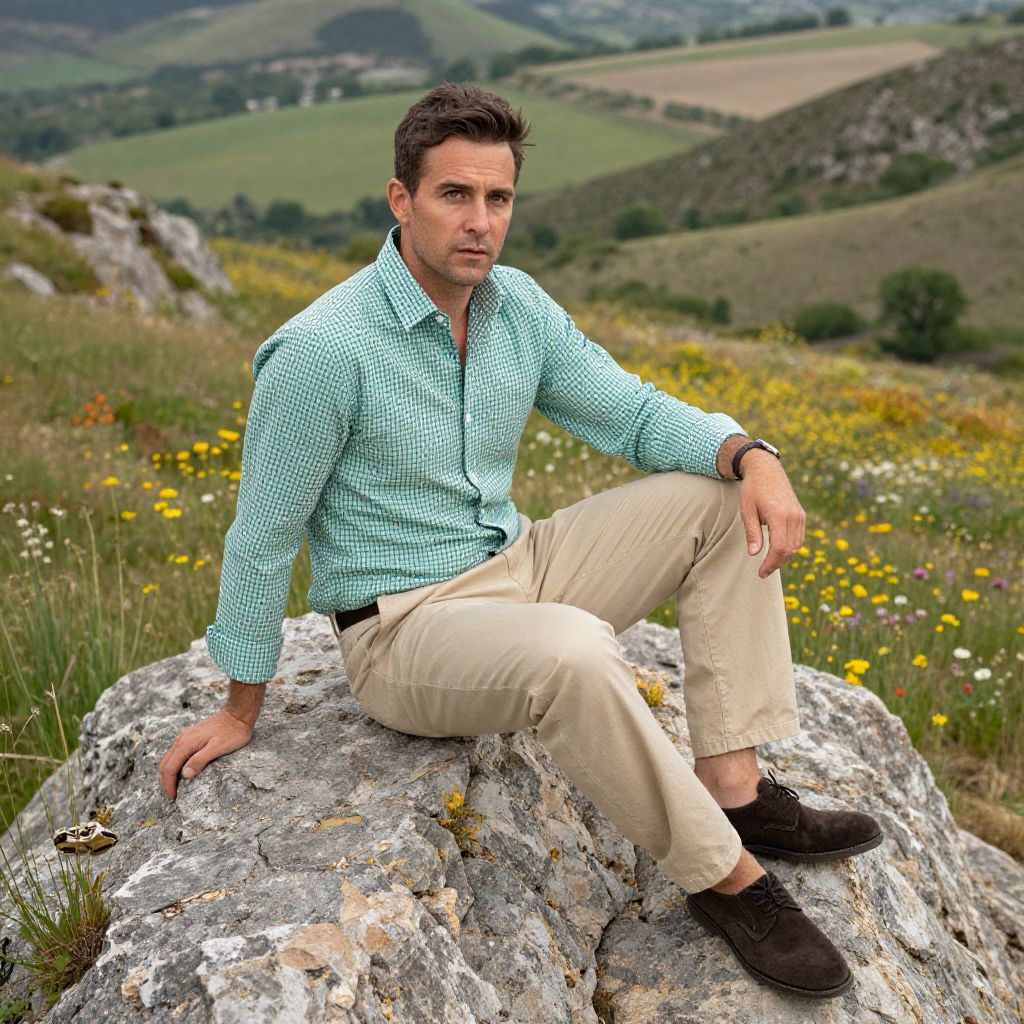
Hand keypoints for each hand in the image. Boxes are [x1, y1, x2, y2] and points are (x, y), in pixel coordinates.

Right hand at [158, 708, 254, 800]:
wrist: (237, 714)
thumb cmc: (232, 732)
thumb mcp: (218, 748)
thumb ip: (200, 760)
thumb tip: (185, 775)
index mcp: (186, 744)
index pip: (169, 768)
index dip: (169, 785)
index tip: (173, 798)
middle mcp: (182, 739)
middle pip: (165, 763)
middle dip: (165, 781)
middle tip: (172, 795)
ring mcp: (185, 736)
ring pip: (169, 758)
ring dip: (169, 773)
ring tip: (175, 787)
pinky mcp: (191, 736)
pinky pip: (176, 753)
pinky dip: (174, 765)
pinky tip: (182, 771)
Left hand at [738, 452, 805, 578]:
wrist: (766, 469)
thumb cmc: (753, 489)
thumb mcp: (747, 510)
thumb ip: (752, 533)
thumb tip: (754, 554)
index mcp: (779, 515)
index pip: (779, 547)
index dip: (771, 563)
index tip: (761, 572)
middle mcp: (793, 516)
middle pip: (790, 549)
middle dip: (777, 563)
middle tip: (763, 571)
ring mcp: (800, 515)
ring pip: (797, 545)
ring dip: (784, 557)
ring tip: (769, 563)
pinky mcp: (801, 515)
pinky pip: (799, 537)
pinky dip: (790, 547)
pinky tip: (777, 551)